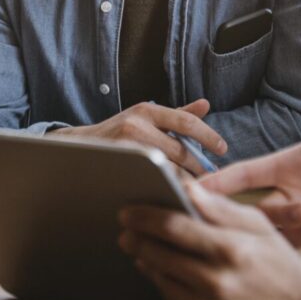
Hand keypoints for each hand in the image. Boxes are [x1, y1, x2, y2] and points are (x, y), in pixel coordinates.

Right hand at [52, 99, 226, 175]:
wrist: (77, 147)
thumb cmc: (118, 132)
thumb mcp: (145, 117)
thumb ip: (177, 114)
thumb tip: (206, 105)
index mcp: (147, 110)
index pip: (186, 121)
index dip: (208, 135)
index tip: (223, 149)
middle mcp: (136, 124)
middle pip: (180, 151)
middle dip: (199, 168)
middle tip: (213, 179)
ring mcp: (125, 147)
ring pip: (167, 170)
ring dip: (186, 181)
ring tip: (199, 190)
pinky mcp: (118, 166)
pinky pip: (150, 180)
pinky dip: (166, 187)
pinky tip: (175, 194)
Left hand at [119, 183, 300, 299]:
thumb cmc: (280, 264)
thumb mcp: (259, 226)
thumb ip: (220, 208)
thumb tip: (186, 188)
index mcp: (231, 250)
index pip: (173, 227)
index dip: (144, 217)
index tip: (127, 211)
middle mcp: (217, 284)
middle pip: (160, 256)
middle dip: (138, 240)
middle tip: (127, 232)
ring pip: (163, 283)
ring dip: (150, 265)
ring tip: (146, 253)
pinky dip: (168, 291)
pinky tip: (171, 279)